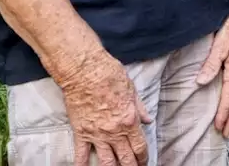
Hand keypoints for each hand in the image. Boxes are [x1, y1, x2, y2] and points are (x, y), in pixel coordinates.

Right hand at [56, 48, 151, 165]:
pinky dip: (82, 165)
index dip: (143, 158)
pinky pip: (81, 154)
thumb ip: (140, 108)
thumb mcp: (132, 90)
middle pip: (126, 159)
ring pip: (107, 162)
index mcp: (129, 121)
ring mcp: (97, 134)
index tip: (144, 162)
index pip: (140, 147)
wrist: (84, 71)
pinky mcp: (81, 132)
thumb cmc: (109, 76)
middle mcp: (114, 132)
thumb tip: (148, 120)